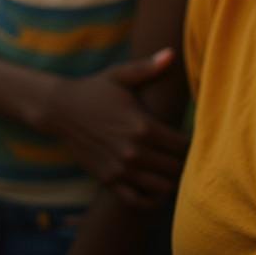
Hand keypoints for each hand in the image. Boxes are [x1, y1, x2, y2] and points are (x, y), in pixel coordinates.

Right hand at [53, 48, 188, 207]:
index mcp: (143, 126)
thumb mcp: (120, 75)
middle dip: (185, 163)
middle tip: (187, 154)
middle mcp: (134, 152)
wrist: (61, 110)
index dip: (193, 143)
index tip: (194, 137)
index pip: (182, 145)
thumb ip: (148, 67)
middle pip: (175, 168)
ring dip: (171, 180)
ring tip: (173, 168)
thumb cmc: (95, 89)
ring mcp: (121, 169)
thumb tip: (171, 53)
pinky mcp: (108, 181)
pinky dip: (151, 199)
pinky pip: (137, 201)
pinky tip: (156, 187)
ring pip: (161, 187)